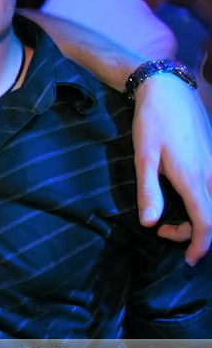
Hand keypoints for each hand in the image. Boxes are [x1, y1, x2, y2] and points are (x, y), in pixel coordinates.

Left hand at [133, 73, 211, 264]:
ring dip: (197, 216)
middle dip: (191, 232)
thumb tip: (150, 223)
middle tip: (162, 229)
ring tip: (170, 216)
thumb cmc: (152, 121)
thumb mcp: (142, 156)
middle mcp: (211, 173)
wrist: (168, 89)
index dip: (199, 245)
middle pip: (211, 216)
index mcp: (193, 177)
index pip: (206, 222)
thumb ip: (148, 191)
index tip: (187, 259)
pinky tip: (182, 196)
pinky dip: (201, 201)